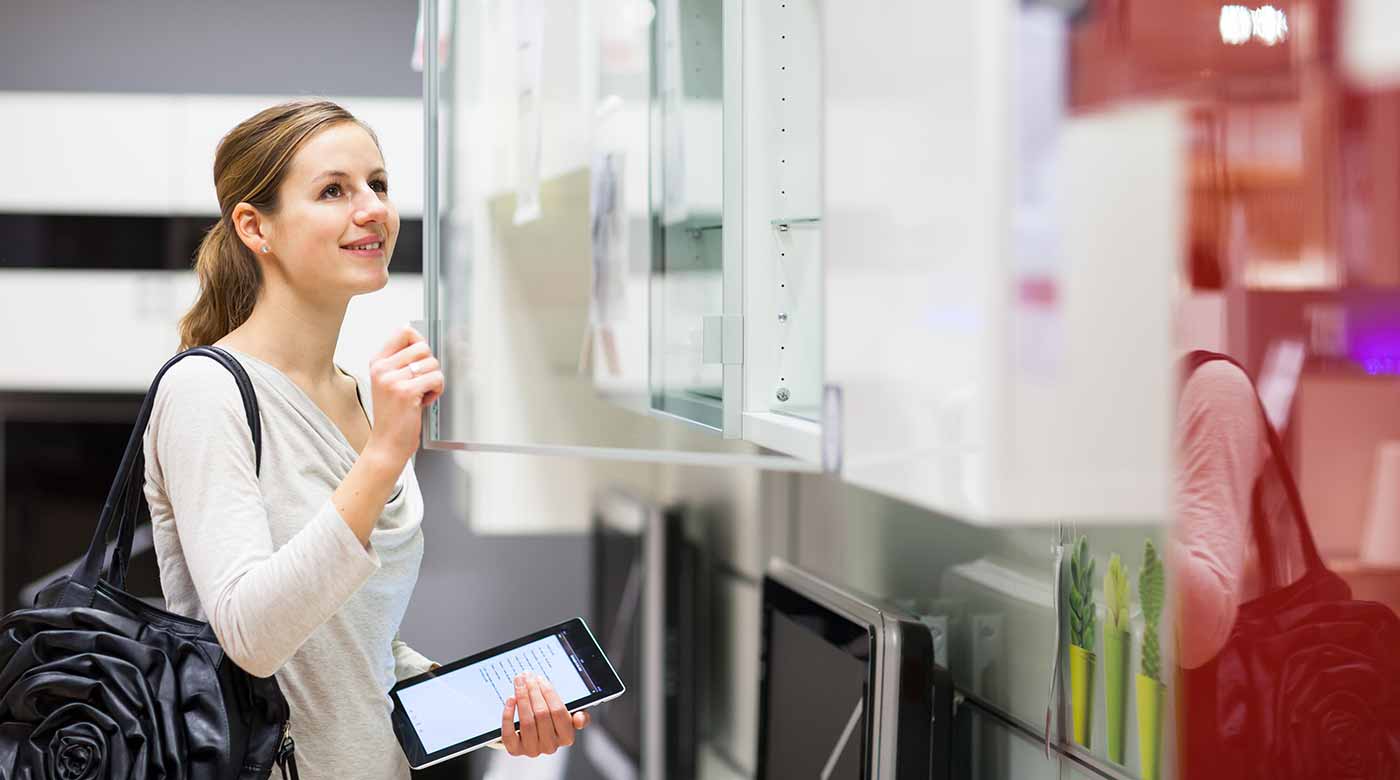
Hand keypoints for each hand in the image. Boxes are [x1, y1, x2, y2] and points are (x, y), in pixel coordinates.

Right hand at [364, 325, 443, 466]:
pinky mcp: (406, 392)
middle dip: (429, 365)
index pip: (404, 331)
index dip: (419, 342)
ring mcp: (393, 380)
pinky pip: (436, 378)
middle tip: (420, 382)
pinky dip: (436, 391)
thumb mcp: (388, 382)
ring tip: (421, 394)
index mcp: (378, 362)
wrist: (386, 443)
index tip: (420, 359)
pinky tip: (424, 401)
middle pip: (423, 347)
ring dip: (434, 381)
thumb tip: (420, 340)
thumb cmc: (393, 414)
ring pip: (432, 363)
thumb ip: (400, 361)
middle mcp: (382, 368)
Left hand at [499, 672, 590, 756]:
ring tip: (519, 683)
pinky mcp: (515, 750)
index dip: (548, 693)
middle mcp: (550, 746)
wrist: (534, 733)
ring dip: (521, 698)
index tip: (541, 679)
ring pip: (526, 722)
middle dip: (533, 691)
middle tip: (527, 677)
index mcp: (566, 736)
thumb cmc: (553, 719)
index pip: (558, 711)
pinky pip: (509, 733)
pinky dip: (508, 715)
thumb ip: (579, 713)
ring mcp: (532, 749)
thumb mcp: (569, 715)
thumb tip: (580, 719)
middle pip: (541, 714)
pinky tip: (510, 699)